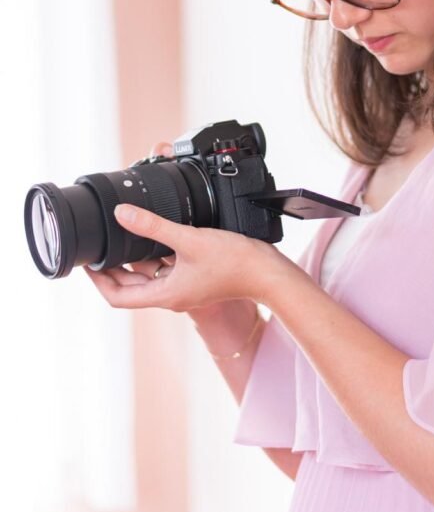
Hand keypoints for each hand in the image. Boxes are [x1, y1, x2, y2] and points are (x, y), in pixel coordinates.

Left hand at [82, 140, 289, 312]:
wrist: (267, 272)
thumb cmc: (233, 262)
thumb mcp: (188, 239)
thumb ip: (153, 226)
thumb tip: (122, 214)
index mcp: (164, 294)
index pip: (117, 297)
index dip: (98, 281)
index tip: (88, 262)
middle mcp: (171, 295)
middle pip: (129, 288)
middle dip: (111, 269)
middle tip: (100, 247)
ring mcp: (184, 287)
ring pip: (147, 277)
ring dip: (133, 261)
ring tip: (122, 237)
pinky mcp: (196, 278)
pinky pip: (166, 270)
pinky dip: (155, 256)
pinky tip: (156, 236)